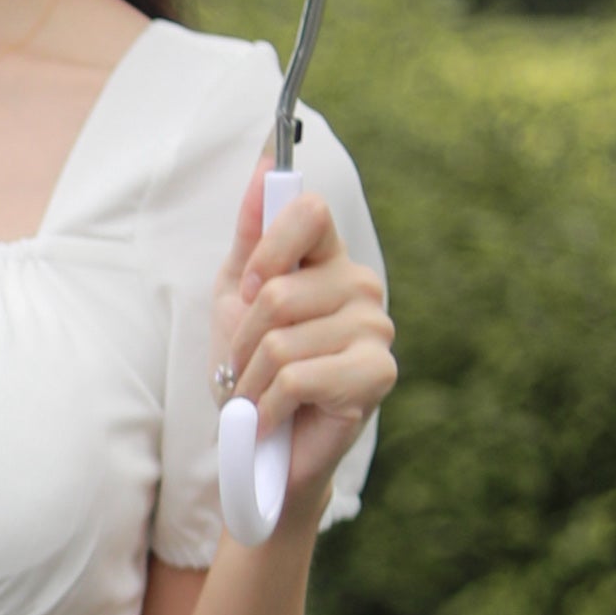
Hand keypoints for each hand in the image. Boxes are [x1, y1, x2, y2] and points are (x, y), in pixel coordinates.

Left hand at [212, 160, 395, 516]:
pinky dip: (266, 406)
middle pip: (279, 292)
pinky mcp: (377, 375)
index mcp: (331, 260)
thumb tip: (263, 166)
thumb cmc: (253, 370)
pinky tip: (269, 420)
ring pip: (281, 342)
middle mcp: (362, 287)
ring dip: (250, 382)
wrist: (262, 448)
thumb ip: (251, 233)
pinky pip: (297, 378)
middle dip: (242, 341)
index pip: (309, 211)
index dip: (267, 249)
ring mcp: (376, 330)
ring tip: (256, 398)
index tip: (248, 290)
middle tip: (244, 369)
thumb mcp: (237, 295)